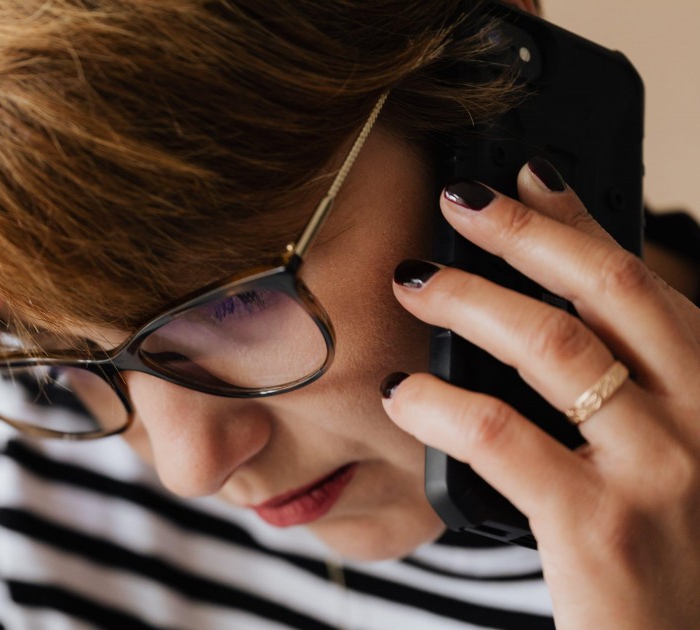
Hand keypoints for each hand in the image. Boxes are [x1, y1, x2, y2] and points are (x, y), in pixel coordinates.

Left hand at [382, 161, 699, 628]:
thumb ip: (626, 390)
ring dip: (471, 301)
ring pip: (553, 347)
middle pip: (607, 288)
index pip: (641, 281)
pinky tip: (403, 393)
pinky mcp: (601, 527)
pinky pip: (501, 436)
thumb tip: (543, 316)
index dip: (579, 218)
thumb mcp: (670, 459)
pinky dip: (439, 403)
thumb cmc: (670, 562)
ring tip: (413, 283)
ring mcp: (659, 471)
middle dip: (524, 232)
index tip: (524, 174)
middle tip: (455, 202)